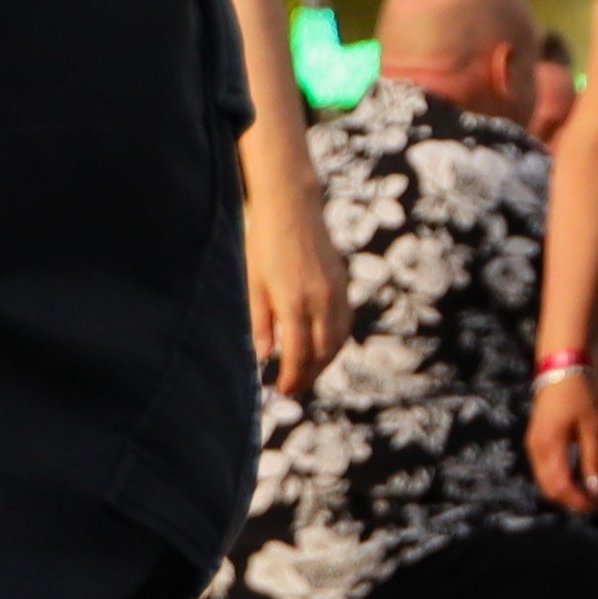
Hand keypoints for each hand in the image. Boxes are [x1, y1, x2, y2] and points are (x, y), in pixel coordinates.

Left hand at [245, 183, 344, 398]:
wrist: (293, 208)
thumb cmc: (263, 244)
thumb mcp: (252, 283)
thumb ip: (258, 322)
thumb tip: (263, 356)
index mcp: (295, 301)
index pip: (298, 352)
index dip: (292, 376)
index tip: (282, 391)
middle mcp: (322, 300)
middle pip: (323, 352)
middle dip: (309, 374)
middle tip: (293, 389)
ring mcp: (337, 292)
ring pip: (339, 339)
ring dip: (324, 361)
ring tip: (307, 373)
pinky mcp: (343, 284)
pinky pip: (345, 322)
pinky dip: (336, 341)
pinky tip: (323, 347)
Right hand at [524, 367, 597, 515]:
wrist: (559, 372)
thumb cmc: (579, 396)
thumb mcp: (592, 428)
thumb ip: (592, 461)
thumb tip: (596, 491)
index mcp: (549, 446)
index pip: (560, 487)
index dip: (578, 501)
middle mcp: (535, 450)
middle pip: (549, 490)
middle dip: (571, 501)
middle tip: (595, 504)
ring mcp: (532, 447)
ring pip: (544, 483)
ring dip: (565, 493)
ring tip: (589, 494)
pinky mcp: (534, 444)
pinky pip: (543, 472)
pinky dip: (559, 481)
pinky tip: (578, 480)